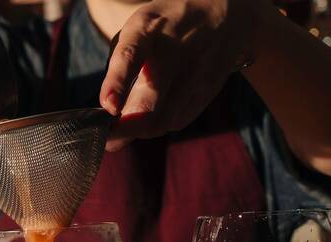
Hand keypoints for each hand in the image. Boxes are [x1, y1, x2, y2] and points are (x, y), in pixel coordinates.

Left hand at [99, 0, 260, 150]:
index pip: (131, 55)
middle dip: (127, 125)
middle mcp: (175, 49)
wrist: (224, 13)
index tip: (108, 106)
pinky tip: (146, 124)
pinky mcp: (207, 91)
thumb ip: (120, 65)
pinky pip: (178, 120)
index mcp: (148, 27)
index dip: (117, 83)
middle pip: (151, 97)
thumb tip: (110, 111)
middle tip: (106, 141)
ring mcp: (195, 72)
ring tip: (120, 135)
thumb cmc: (166, 26)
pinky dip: (158, 127)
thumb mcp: (137, 29)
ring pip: (164, 118)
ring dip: (139, 131)